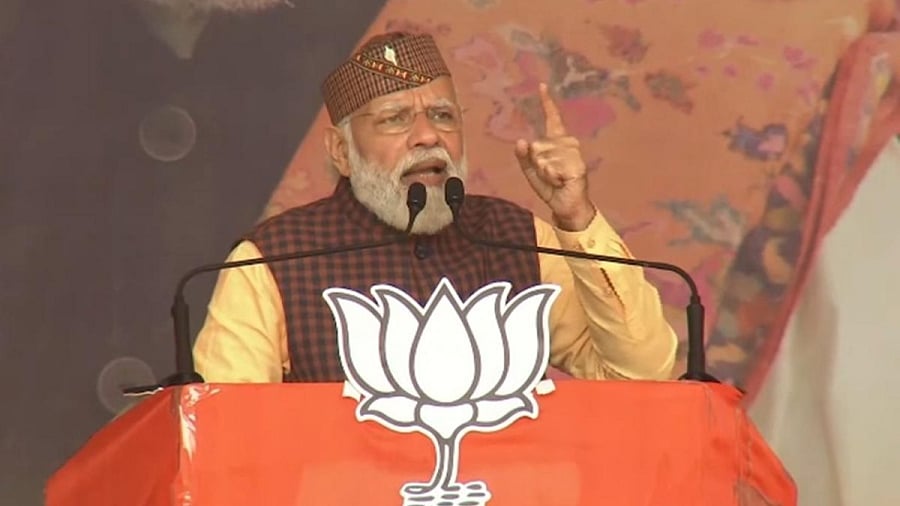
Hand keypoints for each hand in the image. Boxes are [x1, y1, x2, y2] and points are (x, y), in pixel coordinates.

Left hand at [515, 83, 595, 230]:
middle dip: (537, 164)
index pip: (552, 118)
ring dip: (545, 173)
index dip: (547, 102)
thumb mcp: (531, 171)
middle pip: (537, 145)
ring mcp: (574, 153)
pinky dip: (551, 178)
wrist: (566, 206)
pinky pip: (551, 168)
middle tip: (550, 174)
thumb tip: (520, 140)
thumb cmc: (550, 186)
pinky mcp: (578, 166)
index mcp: (557, 141)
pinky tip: (561, 182)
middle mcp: (568, 142)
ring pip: (543, 157)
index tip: (541, 86)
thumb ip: (523, 157)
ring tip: (556, 179)